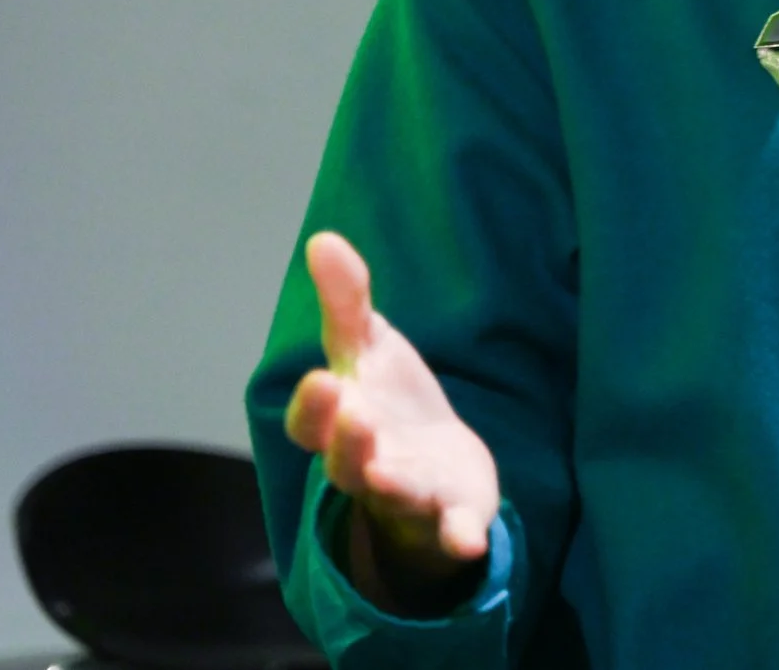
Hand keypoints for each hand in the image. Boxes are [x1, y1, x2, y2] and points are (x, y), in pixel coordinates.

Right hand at [282, 231, 499, 598]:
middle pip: (345, 463)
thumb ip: (348, 302)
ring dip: (389, 484)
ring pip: (391, 496)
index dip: (313, 407)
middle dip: (346, 442)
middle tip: (353, 413)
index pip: (310, 423)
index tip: (322, 379)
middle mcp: (366, 465)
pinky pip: (451, 533)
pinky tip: (468, 541)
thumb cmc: (388, 404)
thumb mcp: (369, 349)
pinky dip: (457, 537)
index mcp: (341, 423)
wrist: (440, 464)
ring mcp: (408, 495)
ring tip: (387, 472)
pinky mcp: (452, 516)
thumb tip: (322, 238)